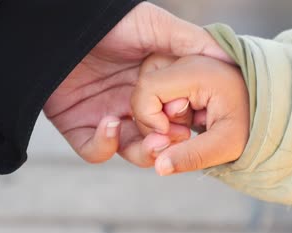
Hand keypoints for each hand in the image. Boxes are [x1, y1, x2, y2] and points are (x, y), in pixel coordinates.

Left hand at [43, 2, 231, 166]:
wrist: (60, 22)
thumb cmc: (110, 20)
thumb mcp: (157, 26)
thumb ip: (191, 43)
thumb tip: (231, 61)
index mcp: (153, 86)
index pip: (176, 118)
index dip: (187, 126)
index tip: (195, 124)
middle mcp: (132, 104)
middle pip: (157, 141)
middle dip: (167, 146)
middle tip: (173, 139)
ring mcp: (105, 116)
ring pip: (131, 151)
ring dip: (144, 152)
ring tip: (152, 140)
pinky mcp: (78, 126)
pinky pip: (94, 151)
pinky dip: (106, 144)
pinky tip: (112, 123)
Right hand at [132, 54, 249, 174]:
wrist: (272, 109)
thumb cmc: (254, 125)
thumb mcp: (227, 145)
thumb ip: (192, 157)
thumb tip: (159, 167)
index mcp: (196, 72)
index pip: (146, 89)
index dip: (149, 119)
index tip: (178, 135)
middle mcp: (185, 61)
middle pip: (143, 91)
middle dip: (156, 121)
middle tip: (186, 133)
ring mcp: (183, 64)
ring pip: (147, 91)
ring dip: (161, 116)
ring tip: (190, 124)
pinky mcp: (182, 72)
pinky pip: (158, 92)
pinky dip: (166, 111)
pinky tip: (189, 118)